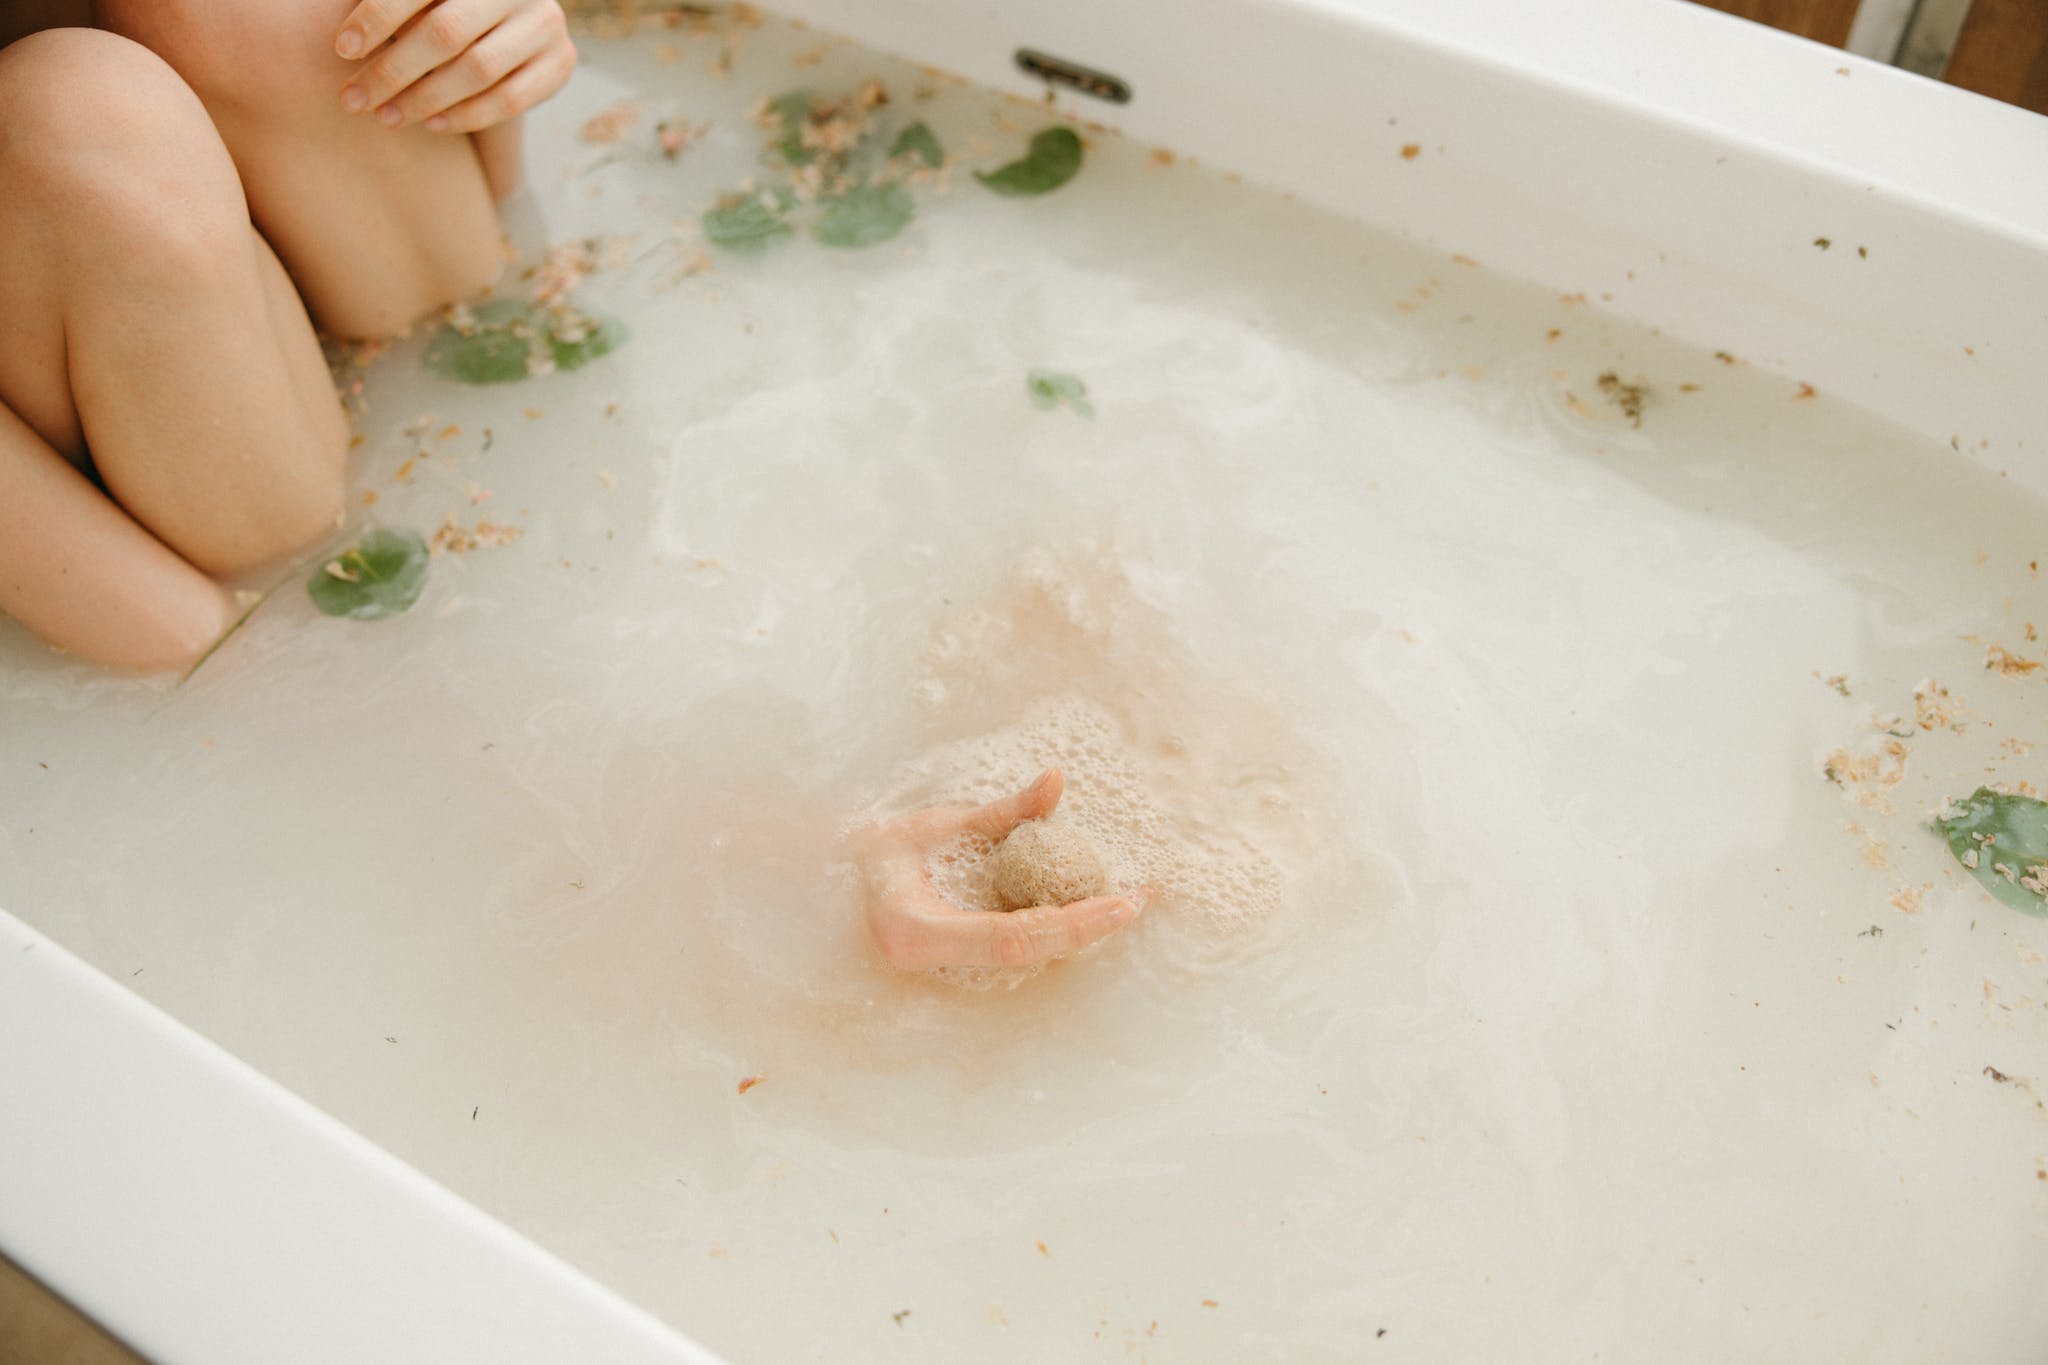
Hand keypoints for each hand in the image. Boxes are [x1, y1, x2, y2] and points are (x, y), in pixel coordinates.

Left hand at [336, 0, 574, 133]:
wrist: (506, 23)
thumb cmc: (440, 6)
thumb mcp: (419, 1)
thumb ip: (388, 6)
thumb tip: (341, 27)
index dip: (378, 16)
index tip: (342, 49)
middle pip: (447, 32)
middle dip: (393, 69)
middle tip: (353, 98)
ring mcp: (545, 23)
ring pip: (479, 69)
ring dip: (424, 99)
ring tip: (385, 115)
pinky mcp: (561, 62)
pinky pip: (511, 99)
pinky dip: (466, 116)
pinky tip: (430, 124)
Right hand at [846, 767, 1149, 970]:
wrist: (818, 882)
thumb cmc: (868, 852)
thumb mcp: (932, 825)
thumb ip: (999, 812)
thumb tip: (1056, 780)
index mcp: (919, 932)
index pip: (1012, 936)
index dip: (1070, 923)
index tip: (1119, 903)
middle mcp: (933, 959)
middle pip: (1028, 953)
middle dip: (1088, 928)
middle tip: (1139, 899)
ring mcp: (940, 966)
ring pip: (1025, 955)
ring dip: (1078, 929)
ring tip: (1126, 900)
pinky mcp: (953, 959)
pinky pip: (1012, 944)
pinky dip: (1051, 925)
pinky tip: (1085, 906)